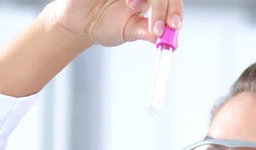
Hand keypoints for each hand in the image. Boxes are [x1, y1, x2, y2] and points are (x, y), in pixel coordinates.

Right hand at [42, 0, 183, 47]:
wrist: (79, 25)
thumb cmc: (104, 25)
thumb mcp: (129, 31)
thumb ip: (147, 31)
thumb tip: (167, 39)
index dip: (175, 10)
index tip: (174, 26)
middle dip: (164, 6)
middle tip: (157, 26)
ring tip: (133, 8)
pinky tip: (128, 1)